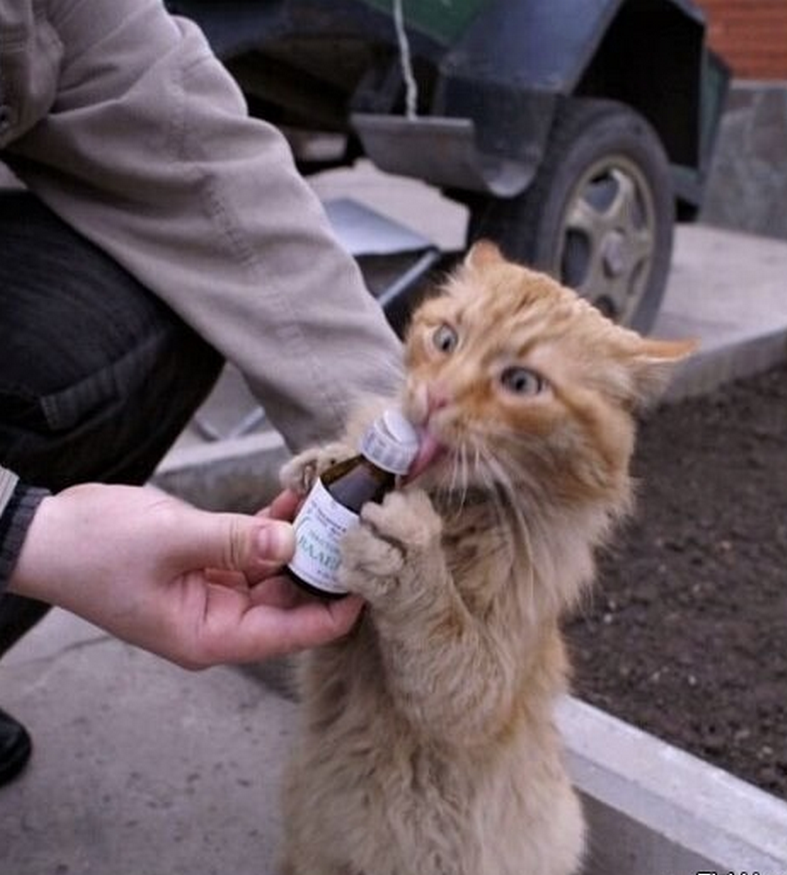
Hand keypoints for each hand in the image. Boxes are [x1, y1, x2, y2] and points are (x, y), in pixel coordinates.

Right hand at [8, 484, 362, 668]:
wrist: (48, 534)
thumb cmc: (96, 550)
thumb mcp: (172, 542)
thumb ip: (235, 541)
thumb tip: (292, 543)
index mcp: (211, 636)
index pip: (292, 632)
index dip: (336, 610)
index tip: (371, 576)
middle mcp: (220, 620)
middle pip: (291, 600)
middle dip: (325, 566)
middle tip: (363, 527)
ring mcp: (216, 591)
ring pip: (277, 570)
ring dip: (304, 540)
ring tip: (339, 505)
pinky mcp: (209, 562)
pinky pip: (255, 547)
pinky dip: (275, 524)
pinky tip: (301, 497)